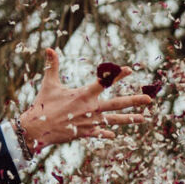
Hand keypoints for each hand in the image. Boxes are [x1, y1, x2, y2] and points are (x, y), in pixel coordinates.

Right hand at [15, 48, 155, 149]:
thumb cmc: (42, 105)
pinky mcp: (85, 133)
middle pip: (117, 104)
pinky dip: (106, 133)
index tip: (130, 70)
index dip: (117, 75)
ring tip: (143, 118)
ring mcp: (90, 122)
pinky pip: (100, 133)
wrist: (35, 129)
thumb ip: (52, 66)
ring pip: (114, 120)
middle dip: (134, 101)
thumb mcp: (49, 84)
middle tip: (149, 99)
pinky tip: (114, 135)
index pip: (104, 82)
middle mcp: (90, 109)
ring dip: (129, 119)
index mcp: (83, 95)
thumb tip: (49, 48)